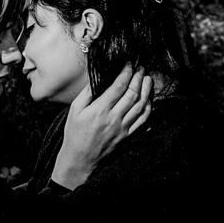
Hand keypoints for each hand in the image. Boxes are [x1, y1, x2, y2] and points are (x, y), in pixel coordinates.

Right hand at [51, 64, 153, 191]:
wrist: (80, 159)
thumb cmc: (75, 133)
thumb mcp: (74, 110)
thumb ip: (87, 93)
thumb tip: (97, 77)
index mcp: (100, 109)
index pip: (118, 86)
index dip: (126, 72)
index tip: (128, 63)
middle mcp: (114, 118)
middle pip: (132, 93)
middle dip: (138, 78)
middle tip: (141, 67)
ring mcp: (123, 128)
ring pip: (141, 105)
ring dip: (146, 90)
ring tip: (147, 79)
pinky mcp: (128, 136)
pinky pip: (143, 120)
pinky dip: (148, 108)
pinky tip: (148, 99)